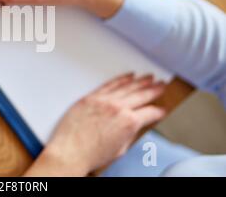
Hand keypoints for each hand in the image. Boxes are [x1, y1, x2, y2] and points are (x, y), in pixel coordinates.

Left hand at [24, 73, 166, 176]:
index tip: (162, 110)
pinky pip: (109, 84)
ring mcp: (103, 100)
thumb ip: (130, 133)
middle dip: (154, 89)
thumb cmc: (91, 154)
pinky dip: (121, 79)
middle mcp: (117, 108)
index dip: (159, 111)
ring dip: (140, 81)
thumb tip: (135, 125)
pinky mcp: (91, 97)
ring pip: (127, 86)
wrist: (69, 151)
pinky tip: (129, 76)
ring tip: (150, 77)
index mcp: (129, 122)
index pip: (150, 113)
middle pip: (141, 95)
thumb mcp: (120, 149)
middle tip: (162, 85)